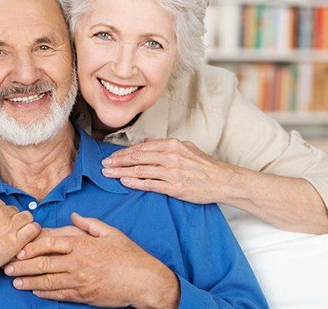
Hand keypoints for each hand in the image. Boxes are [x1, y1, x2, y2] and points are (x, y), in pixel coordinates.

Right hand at [0, 190, 40, 306]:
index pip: (1, 204)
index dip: (0, 215)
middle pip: (13, 211)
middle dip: (11, 220)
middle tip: (6, 233)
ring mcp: (9, 226)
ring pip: (26, 218)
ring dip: (24, 224)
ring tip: (19, 235)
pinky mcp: (16, 241)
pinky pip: (33, 229)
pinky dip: (33, 232)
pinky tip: (27, 239)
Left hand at [4, 213, 178, 307]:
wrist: (143, 281)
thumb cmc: (129, 254)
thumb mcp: (110, 232)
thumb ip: (89, 224)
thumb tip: (73, 215)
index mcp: (83, 245)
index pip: (51, 244)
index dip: (31, 247)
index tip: (18, 250)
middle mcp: (78, 263)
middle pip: (44, 264)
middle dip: (23, 266)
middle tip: (7, 268)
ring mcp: (80, 281)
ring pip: (48, 281)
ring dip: (29, 282)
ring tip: (15, 282)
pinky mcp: (84, 295)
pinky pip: (60, 294)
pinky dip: (45, 293)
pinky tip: (35, 290)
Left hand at [102, 138, 239, 203]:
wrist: (223, 181)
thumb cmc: (205, 165)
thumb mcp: (186, 148)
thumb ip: (164, 145)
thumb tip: (145, 141)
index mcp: (171, 145)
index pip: (141, 147)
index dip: (123, 152)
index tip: (112, 157)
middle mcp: (170, 156)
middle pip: (137, 158)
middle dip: (117, 161)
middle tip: (104, 165)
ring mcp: (172, 172)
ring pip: (140, 171)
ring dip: (121, 172)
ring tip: (108, 174)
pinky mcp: (175, 187)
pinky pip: (150, 184)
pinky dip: (135, 183)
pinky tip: (124, 182)